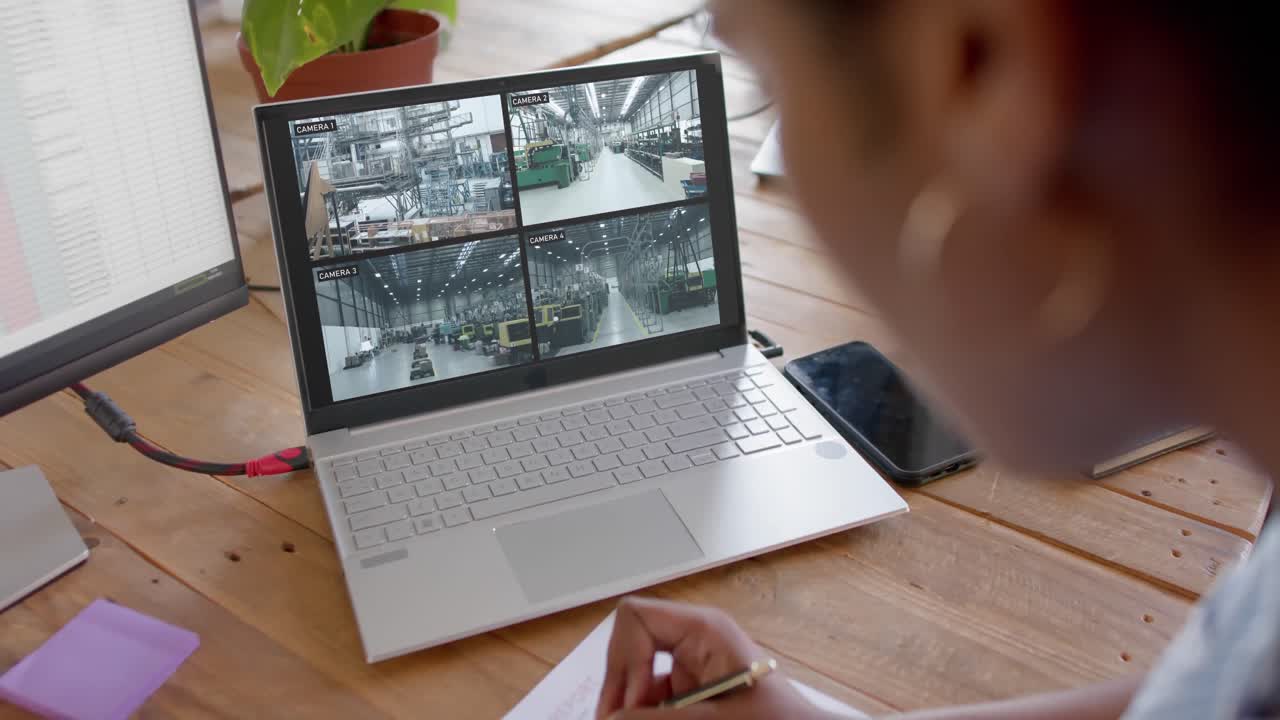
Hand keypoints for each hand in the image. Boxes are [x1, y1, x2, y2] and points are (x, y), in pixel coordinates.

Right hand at [596, 596, 831, 719]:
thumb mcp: (712, 719)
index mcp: (704, 629)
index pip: (636, 616)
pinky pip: (651, 695)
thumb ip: (657, 719)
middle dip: (619, 686)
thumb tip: (610, 718)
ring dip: (629, 704)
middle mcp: (693, 639)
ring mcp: (690, 665)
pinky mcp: (691, 690)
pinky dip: (644, 712)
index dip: (623, 659)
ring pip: (635, 676)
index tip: (629, 704)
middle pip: (629, 646)